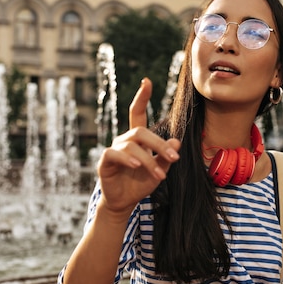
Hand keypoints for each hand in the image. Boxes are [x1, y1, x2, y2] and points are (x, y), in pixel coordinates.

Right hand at [97, 78, 180, 215]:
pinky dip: (128, 159)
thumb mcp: (160, 170)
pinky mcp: (105, 161)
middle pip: (142, 132)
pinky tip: (138, 166)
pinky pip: (115, 154)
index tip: (147, 81)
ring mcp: (114, 150)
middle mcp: (124, 140)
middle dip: (160, 144)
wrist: (124, 202)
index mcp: (137, 139)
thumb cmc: (140, 183)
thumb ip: (166, 156)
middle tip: (174, 158)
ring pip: (133, 146)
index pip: (137, 113)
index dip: (141, 97)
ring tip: (160, 175)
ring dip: (149, 160)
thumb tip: (176, 142)